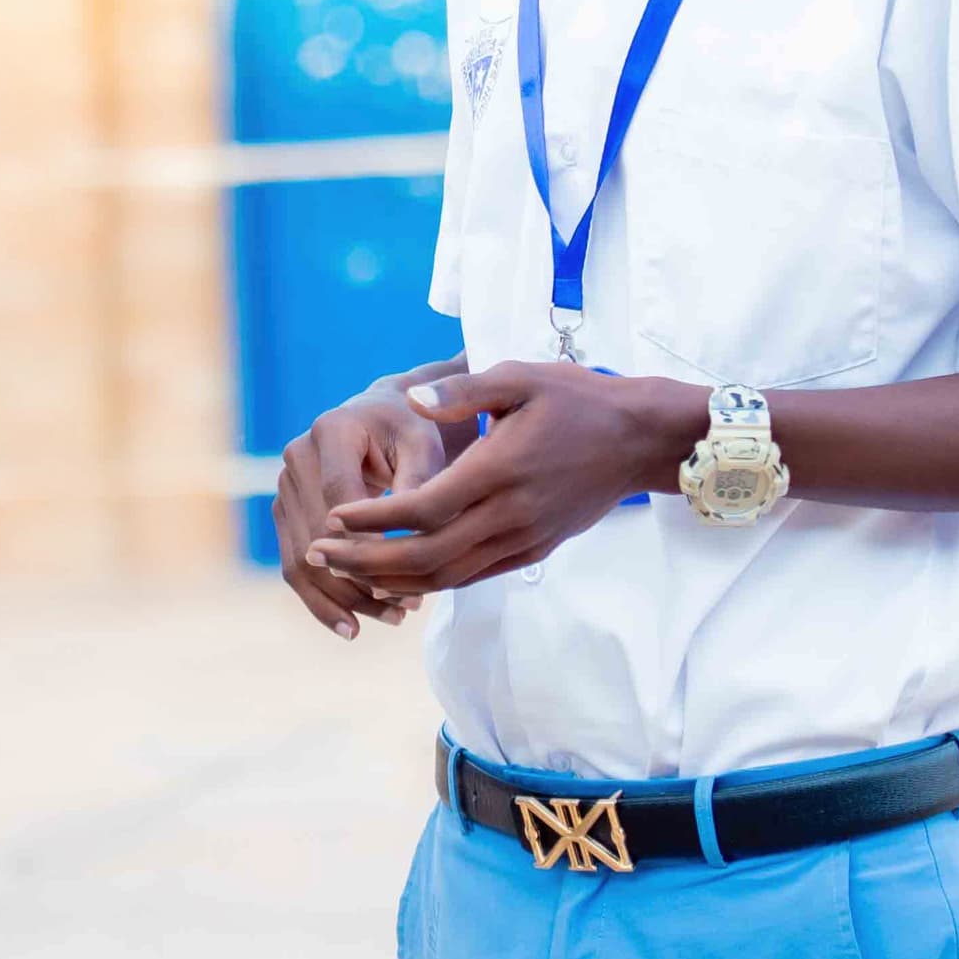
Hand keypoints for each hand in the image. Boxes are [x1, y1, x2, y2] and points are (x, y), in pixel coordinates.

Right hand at [271, 373, 457, 637]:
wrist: (384, 419)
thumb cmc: (413, 430)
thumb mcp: (425, 446)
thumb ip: (420, 484)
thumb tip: (412, 541)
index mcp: (331, 431)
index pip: (340, 495)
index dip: (367, 540)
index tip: (406, 575)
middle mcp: (296, 456)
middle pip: (317, 534)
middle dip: (359, 577)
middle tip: (407, 608)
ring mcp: (284, 487)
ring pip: (302, 558)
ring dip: (343, 597)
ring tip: (391, 620)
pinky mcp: (285, 514)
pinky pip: (294, 566)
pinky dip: (322, 601)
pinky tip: (352, 628)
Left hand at [308, 363, 698, 599]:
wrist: (639, 439)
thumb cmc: (576, 399)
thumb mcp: (519, 377)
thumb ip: (462, 389)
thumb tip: (413, 399)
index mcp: (501, 470)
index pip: (425, 510)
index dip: (375, 520)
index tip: (333, 518)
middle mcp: (511, 515)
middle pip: (427, 557)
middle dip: (367, 561)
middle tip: (319, 554)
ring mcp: (523, 539)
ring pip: (448, 577)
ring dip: (393, 579)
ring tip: (346, 570)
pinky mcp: (532, 551)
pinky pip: (472, 576)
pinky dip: (430, 581)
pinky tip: (396, 574)